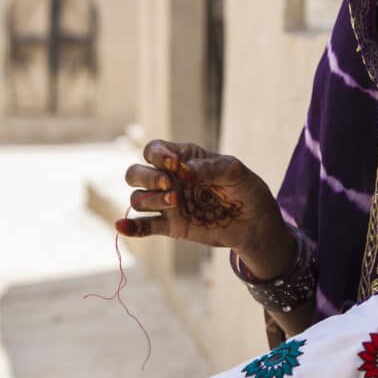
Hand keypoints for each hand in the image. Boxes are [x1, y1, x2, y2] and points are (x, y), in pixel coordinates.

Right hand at [118, 139, 288, 260]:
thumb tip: (184, 170)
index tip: (175, 164)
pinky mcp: (171, 226)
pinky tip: (121, 226)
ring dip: (150, 200)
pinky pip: (144, 227)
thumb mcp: (233, 171)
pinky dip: (131, 227)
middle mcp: (169, 179)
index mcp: (182, 158)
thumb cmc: (245, 189)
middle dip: (146, 177)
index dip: (157, 155)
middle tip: (170, 185)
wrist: (255, 223)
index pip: (153, 150)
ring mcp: (168, 203)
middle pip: (135, 173)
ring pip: (138, 199)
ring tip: (175, 203)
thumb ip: (209, 167)